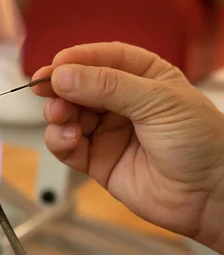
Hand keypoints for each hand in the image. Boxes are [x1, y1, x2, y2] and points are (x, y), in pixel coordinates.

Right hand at [32, 42, 223, 253]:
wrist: (211, 195)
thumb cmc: (200, 140)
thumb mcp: (157, 101)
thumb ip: (108, 86)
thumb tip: (64, 75)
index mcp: (143, 76)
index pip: (103, 58)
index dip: (77, 59)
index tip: (55, 65)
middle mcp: (123, 102)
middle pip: (79, 86)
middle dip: (60, 87)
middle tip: (46, 89)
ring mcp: (109, 131)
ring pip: (69, 115)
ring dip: (58, 114)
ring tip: (61, 117)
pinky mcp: (99, 161)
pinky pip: (69, 146)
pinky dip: (60, 140)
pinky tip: (67, 138)